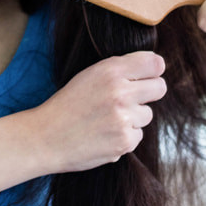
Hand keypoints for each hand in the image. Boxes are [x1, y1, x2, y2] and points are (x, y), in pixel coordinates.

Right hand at [30, 51, 165, 172]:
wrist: (45, 137)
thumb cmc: (67, 105)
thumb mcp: (88, 76)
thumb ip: (119, 70)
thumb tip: (155, 67)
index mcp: (110, 71)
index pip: (155, 64)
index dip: (152, 70)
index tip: (145, 76)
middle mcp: (120, 93)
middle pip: (160, 88)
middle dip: (149, 92)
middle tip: (130, 99)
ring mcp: (124, 118)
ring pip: (147, 114)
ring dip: (133, 118)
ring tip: (106, 120)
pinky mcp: (125, 141)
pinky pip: (138, 135)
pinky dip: (125, 136)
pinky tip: (104, 135)